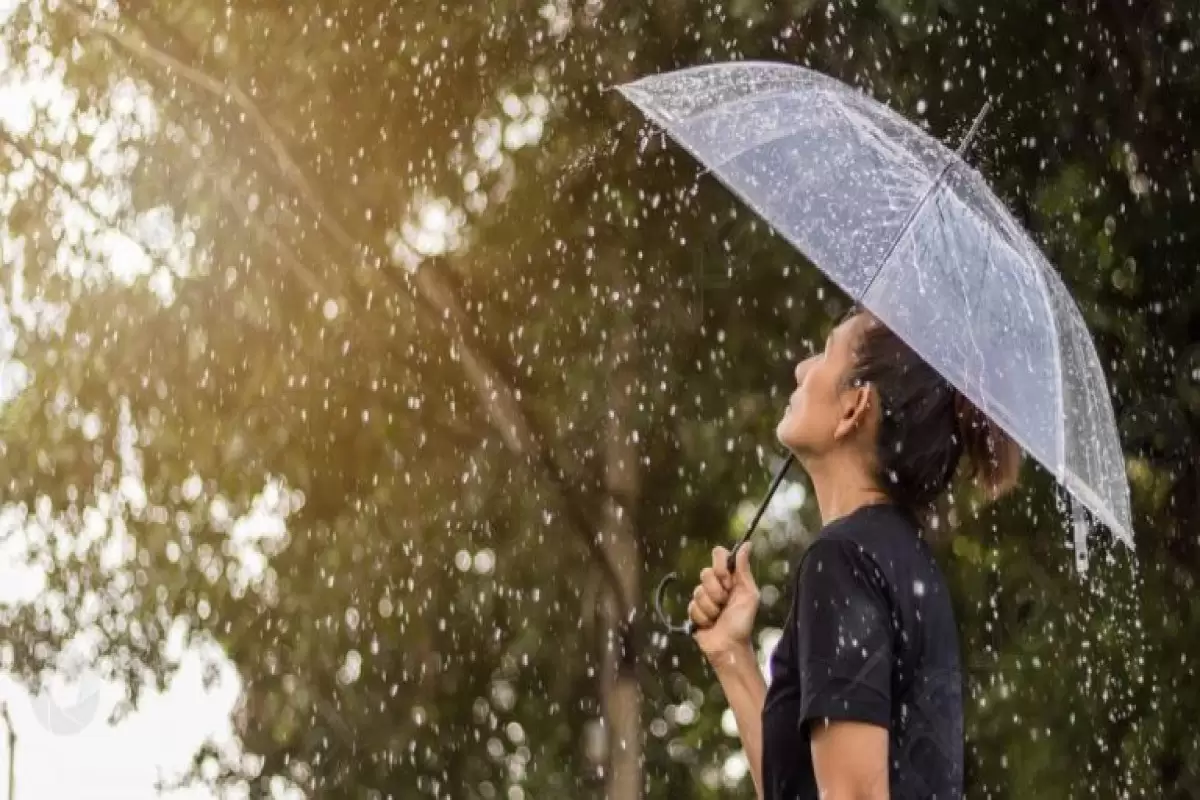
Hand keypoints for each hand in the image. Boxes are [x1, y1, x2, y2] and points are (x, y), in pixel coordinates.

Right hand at [689, 543, 759, 659]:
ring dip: (711, 608)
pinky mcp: (694, 611)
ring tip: (719, 617)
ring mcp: (703, 598)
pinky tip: (710, 624)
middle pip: (705, 573)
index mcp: (730, 577)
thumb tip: (747, 544)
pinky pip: (692, 607)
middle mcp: (715, 584)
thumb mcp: (749, 594)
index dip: (720, 567)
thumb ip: (744, 570)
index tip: (728, 581)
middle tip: (726, 603)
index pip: (719, 555)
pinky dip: (703, 618)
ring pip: (698, 592)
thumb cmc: (743, 622)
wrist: (730, 646)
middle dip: (717, 592)